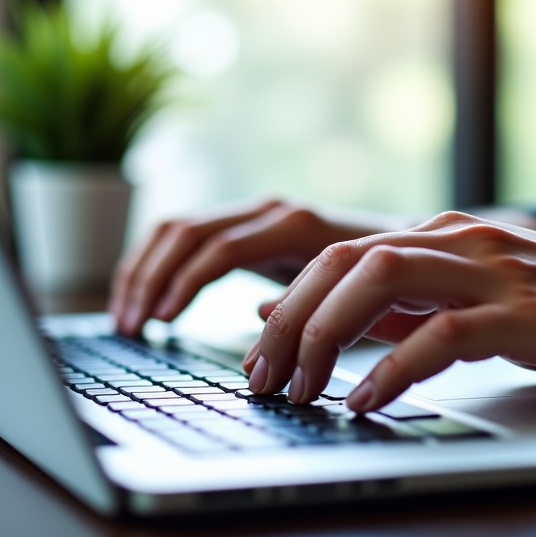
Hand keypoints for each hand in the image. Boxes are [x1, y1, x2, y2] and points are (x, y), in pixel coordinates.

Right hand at [109, 198, 408, 334]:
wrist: (408, 245)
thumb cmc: (386, 276)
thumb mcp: (356, 294)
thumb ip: (311, 303)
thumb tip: (261, 321)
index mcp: (295, 224)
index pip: (221, 248)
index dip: (185, 284)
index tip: (162, 322)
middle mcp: (269, 210)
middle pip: (187, 231)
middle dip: (150, 278)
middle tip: (129, 327)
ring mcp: (255, 213)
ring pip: (178, 229)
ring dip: (144, 271)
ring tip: (127, 319)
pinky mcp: (247, 226)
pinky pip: (188, 235)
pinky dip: (160, 265)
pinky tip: (150, 303)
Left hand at [242, 211, 535, 411]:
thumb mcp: (483, 303)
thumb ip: (410, 305)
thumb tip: (331, 320)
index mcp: (450, 239)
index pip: (341, 255)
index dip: (289, 303)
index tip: (261, 354)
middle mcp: (466, 243)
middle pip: (344, 260)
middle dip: (290, 319)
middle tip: (265, 377)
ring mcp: (499, 273)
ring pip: (380, 278)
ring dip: (326, 334)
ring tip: (302, 388)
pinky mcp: (533, 314)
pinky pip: (444, 333)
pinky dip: (396, 366)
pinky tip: (371, 402)